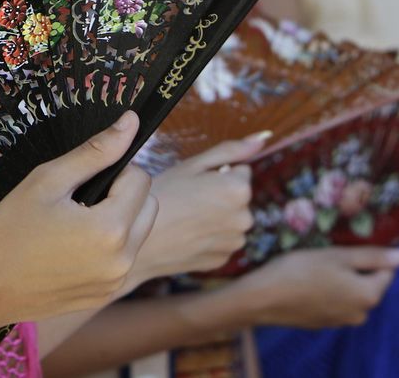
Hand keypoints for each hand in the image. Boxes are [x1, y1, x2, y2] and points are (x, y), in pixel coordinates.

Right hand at [0, 112, 158, 326]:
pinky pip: (122, 260)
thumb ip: (94, 152)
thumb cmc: (8, 229)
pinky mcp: (105, 296)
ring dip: (118, 220)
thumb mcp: (47, 180)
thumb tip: (131, 122)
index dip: (114, 169)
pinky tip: (70, 247)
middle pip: (148, 207)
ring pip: (138, 233)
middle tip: (78, 197)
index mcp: (111, 229)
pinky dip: (107, 247)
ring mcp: (115, 282)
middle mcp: (122, 260)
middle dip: (123, 194)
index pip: (141, 179)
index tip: (81, 177)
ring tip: (73, 223)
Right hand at [129, 133, 266, 282]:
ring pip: (229, 220)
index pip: (239, 171)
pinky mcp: (223, 260)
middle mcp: (245, 218)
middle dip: (218, 196)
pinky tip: (186, 236)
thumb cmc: (160, 195)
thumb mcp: (192, 165)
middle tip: (186, 199)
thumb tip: (264, 137)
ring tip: (184, 218)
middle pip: (237, 197)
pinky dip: (207, 238)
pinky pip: (221, 241)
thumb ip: (231, 150)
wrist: (134, 240)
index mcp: (239, 190)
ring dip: (214, 218)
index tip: (193, 182)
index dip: (215, 174)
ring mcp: (235, 242)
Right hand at [226, 246, 398, 328]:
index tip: (344, 247)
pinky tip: (305, 283)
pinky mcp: (323, 324)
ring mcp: (341, 322)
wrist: (262, 298)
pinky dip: (325, 292)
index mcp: (370, 295)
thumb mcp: (337, 256)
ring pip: (349, 293)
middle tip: (326, 255)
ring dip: (338, 280)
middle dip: (352, 269)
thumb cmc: (301, 270)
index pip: (385, 271)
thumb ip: (373, 256)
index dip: (367, 255)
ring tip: (313, 268)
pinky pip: (333, 303)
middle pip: (367, 283)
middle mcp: (361, 313)